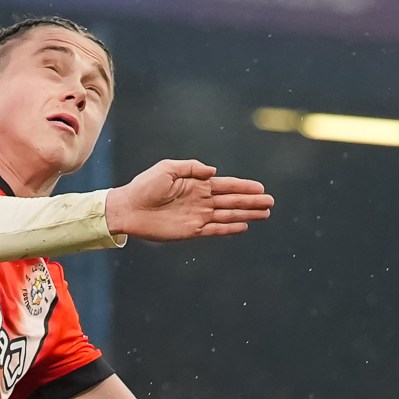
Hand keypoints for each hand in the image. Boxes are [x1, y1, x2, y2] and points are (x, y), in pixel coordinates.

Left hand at [102, 159, 272, 241]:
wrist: (128, 208)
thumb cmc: (144, 186)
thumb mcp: (166, 169)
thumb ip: (191, 168)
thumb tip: (213, 172)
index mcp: (197, 184)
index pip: (226, 186)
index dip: (244, 187)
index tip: (261, 188)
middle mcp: (201, 200)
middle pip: (232, 201)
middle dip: (252, 202)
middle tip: (270, 203)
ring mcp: (197, 216)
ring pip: (228, 216)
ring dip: (246, 215)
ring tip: (264, 214)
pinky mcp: (191, 230)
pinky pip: (214, 230)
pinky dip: (229, 229)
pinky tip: (243, 227)